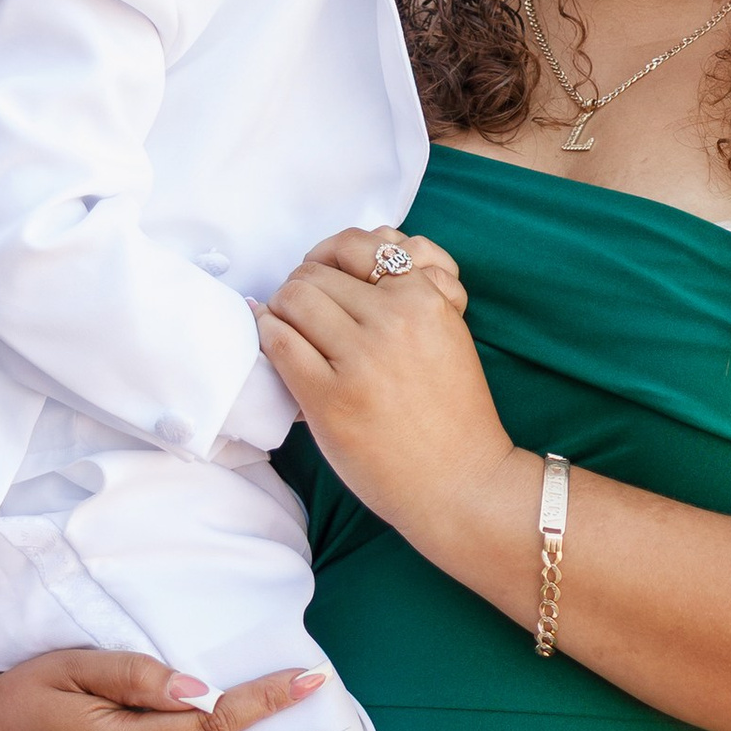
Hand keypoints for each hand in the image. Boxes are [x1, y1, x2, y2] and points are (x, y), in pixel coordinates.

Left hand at [256, 229, 522, 564]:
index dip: (331, 261)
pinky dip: (269, 336)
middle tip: (302, 312)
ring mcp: (360, 359)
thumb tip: (359, 250)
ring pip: (293, 299)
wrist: (460, 482)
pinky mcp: (330, 398)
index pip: (355, 249)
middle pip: (316, 273)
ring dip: (282, 310)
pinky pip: (279, 342)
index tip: (326, 282)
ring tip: (291, 330)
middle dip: (302, 287)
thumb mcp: (448, 332)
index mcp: (425, 299)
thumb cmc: (452, 412)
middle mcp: (393, 320)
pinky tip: (278, 347)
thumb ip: (412, 289)